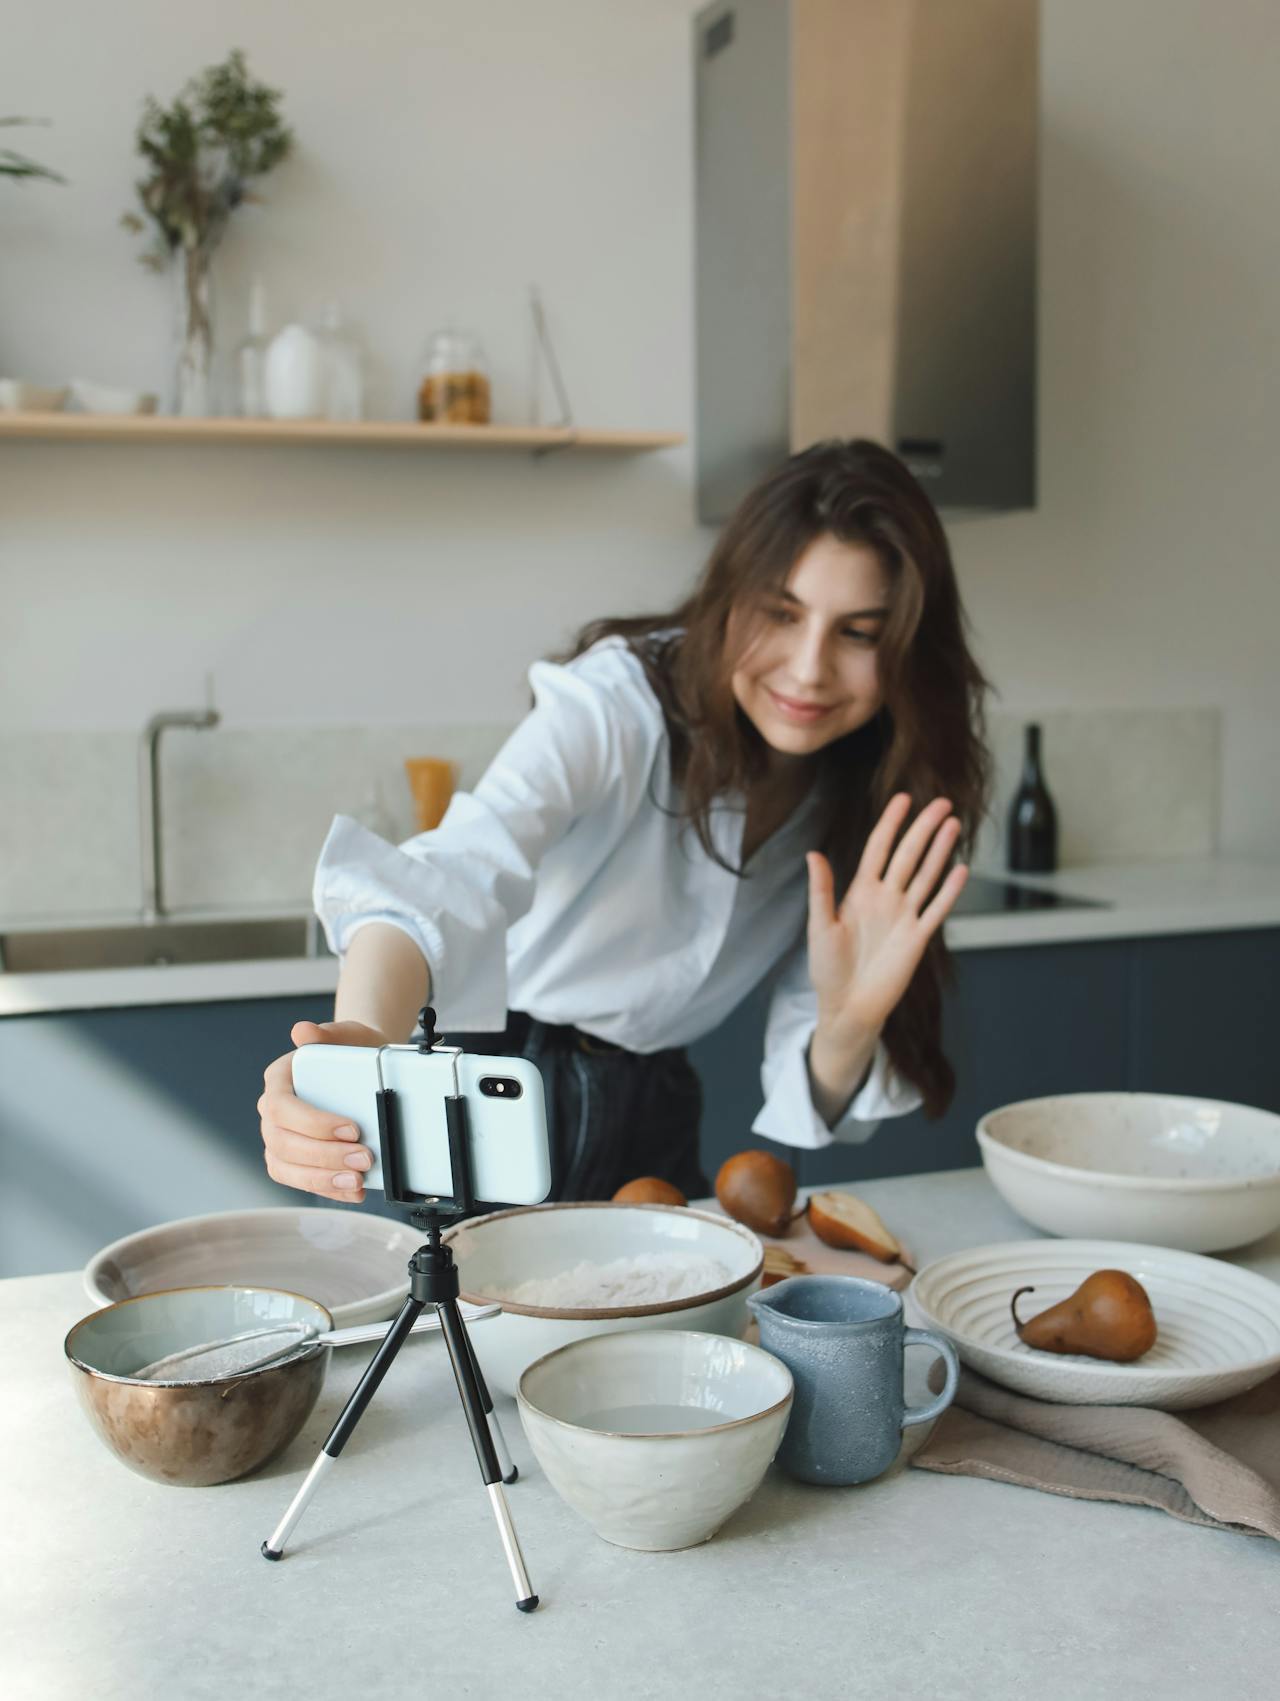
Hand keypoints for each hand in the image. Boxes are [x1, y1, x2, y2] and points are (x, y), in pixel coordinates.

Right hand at [258, 1018, 387, 1203]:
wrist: (362, 1070)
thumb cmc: (351, 1052)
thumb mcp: (348, 1036)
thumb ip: (328, 1033)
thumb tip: (302, 1031)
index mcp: (279, 1080)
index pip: (283, 1107)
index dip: (314, 1123)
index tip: (352, 1128)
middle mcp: (272, 1112)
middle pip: (283, 1142)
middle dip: (325, 1155)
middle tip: (364, 1157)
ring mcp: (279, 1138)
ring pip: (287, 1167)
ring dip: (323, 1179)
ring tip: (356, 1179)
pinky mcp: (293, 1161)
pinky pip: (301, 1181)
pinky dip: (327, 1189)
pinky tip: (353, 1190)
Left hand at [806, 794, 967, 1042]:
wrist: (847, 1005)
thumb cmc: (827, 968)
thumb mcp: (819, 926)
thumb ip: (821, 890)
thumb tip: (813, 854)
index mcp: (860, 891)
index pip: (879, 848)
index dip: (891, 824)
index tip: (903, 799)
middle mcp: (886, 898)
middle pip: (908, 855)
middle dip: (924, 828)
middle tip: (941, 802)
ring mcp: (904, 916)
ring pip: (926, 876)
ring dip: (940, 851)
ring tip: (953, 824)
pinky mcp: (918, 938)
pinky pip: (937, 909)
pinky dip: (950, 891)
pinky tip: (961, 870)